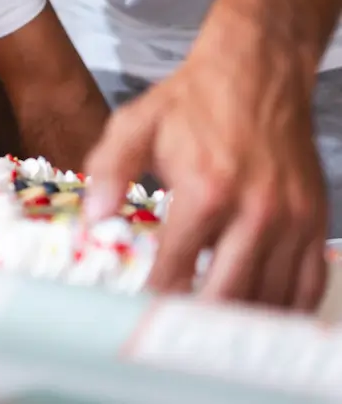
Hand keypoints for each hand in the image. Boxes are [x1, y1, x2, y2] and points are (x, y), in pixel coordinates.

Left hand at [83, 37, 326, 309]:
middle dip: (198, 320)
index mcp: (206, 190)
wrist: (257, 72)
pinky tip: (257, 315)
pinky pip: (308, 283)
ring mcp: (290, 219)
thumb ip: (110, 169)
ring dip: (239, 319)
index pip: (177, 266)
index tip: (139, 314)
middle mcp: (255, 211)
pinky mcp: (313, 220)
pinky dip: (284, 308)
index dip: (156, 296)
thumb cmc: (191, 101)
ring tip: (209, 332)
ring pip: (270, 297)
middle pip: (228, 293)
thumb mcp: (137, 123)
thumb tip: (94, 218)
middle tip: (173, 335)